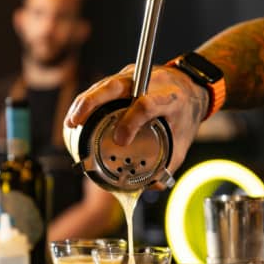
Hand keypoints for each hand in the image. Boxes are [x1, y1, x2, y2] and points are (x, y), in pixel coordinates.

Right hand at [64, 65, 208, 181]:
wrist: (192, 87)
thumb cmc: (185, 115)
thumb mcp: (183, 140)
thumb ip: (169, 163)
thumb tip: (152, 187)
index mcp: (170, 98)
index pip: (147, 104)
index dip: (132, 120)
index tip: (120, 140)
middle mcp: (150, 82)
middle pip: (116, 85)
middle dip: (93, 102)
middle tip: (76, 121)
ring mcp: (135, 77)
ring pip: (106, 84)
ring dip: (85, 101)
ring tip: (71, 121)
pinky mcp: (125, 77)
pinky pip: (102, 87)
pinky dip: (88, 100)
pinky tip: (77, 115)